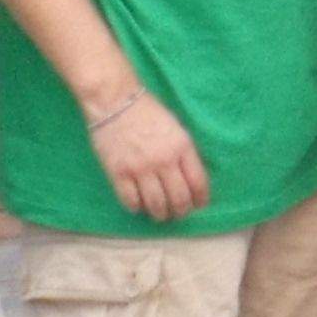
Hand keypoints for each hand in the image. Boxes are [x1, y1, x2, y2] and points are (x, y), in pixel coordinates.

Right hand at [81, 84, 209, 224]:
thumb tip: (191, 180)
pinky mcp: (118, 172)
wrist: (115, 101)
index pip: (198, 183)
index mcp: (182, 147)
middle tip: (178, 213)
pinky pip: (131, 201)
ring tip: (160, 214)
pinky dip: (136, 207)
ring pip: (156, 204)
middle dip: (181, 211)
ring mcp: (140, 168)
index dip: (201, 199)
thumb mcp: (176, 129)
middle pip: (179, 199)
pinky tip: (138, 205)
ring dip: (160, 214)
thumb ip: (185, 153)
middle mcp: (163, 160)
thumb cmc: (148, 113)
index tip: (199, 205)